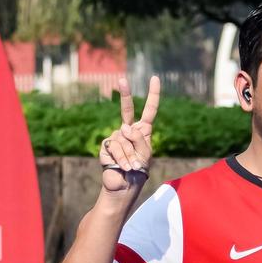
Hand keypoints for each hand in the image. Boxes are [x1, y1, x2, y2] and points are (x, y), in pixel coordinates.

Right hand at [99, 76, 160, 193]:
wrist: (125, 184)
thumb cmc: (139, 170)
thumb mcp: (145, 155)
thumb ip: (139, 140)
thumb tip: (125, 127)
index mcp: (142, 131)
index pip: (149, 110)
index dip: (153, 95)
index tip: (155, 78)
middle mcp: (128, 130)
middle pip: (126, 109)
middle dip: (125, 94)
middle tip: (122, 79)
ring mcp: (116, 136)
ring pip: (124, 140)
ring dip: (130, 156)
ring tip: (132, 167)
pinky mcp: (106, 145)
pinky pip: (116, 148)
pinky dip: (122, 159)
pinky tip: (124, 167)